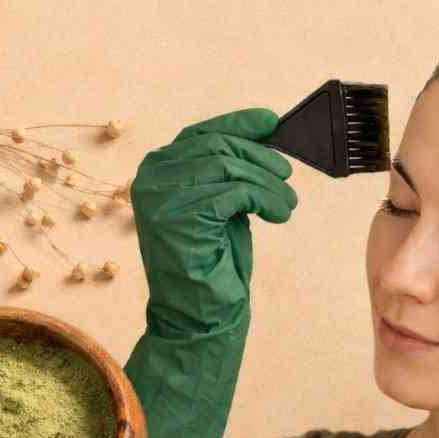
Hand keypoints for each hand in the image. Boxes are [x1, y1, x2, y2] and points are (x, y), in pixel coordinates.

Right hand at [129, 108, 297, 335]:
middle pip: (216, 146)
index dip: (238, 124)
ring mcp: (161, 196)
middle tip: (287, 175)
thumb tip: (264, 134)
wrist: (197, 315)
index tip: (271, 122)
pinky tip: (278, 214)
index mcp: (156, 171)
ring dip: (266, 183)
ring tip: (287, 202)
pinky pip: (234, 192)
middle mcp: (151, 179)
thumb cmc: (211, 261)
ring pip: (228, 167)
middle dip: (259, 157)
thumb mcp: (221, 204)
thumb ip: (229, 171)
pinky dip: (264, 199)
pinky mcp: (180, 215)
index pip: (200, 133)